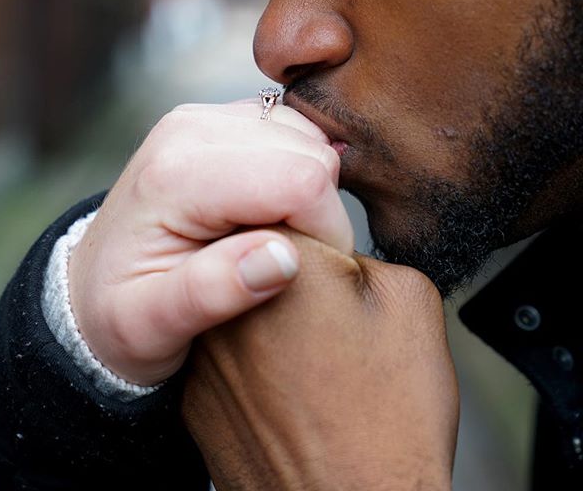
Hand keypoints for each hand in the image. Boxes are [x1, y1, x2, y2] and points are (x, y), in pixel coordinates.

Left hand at [68, 101, 353, 384]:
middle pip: (310, 154)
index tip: (307, 276)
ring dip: (310, 190)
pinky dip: (298, 169)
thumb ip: (212, 291)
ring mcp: (203, 117)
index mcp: (176, 175)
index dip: (323, 231)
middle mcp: (190, 129)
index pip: (299, 181)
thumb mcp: (150, 325)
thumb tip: (284, 258)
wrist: (88, 283)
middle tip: (288, 262)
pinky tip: (271, 209)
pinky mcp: (218, 118)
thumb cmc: (118, 312)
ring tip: (275, 237)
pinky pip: (292, 130)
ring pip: (309, 136)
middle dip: (319, 213)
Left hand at [182, 230, 458, 490]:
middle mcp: (231, 295)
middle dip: (291, 253)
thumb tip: (331, 254)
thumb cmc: (393, 413)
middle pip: (256, 241)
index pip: (288, 194)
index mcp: (285, 258)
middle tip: (328, 302)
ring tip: (310, 342)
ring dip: (268, 299)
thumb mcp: (409, 298)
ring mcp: (207, 347)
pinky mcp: (197, 392)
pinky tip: (287, 377)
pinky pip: (225, 343)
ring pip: (238, 292)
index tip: (340, 261)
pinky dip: (253, 349)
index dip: (324, 222)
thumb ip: (363, 248)